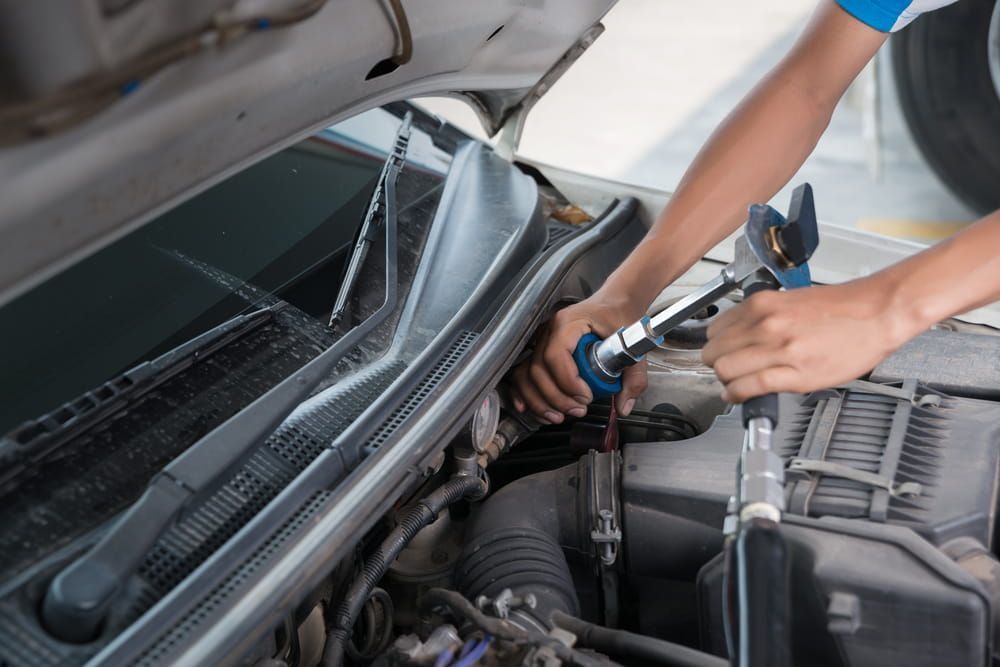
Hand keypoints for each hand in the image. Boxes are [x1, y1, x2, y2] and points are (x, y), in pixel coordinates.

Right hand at [509, 296, 647, 422]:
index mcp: (568, 324)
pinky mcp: (541, 351)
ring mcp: (542, 341)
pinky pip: (524, 374)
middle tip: (578, 410)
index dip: (567, 383)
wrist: (614, 301)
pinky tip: (529, 409)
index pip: (556, 357)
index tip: (586, 397)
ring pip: (527, 375)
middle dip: (556, 398)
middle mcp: (549, 331)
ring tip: (560, 416)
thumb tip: (624, 406)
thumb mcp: (631, 345)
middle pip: (538, 370)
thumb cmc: (618, 315)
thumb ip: (633, 378)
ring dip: (540, 401)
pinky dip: (524, 394)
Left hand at [702, 279, 912, 402]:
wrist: (877, 313)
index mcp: (762, 305)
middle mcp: (766, 325)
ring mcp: (780, 350)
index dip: (716, 345)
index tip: (720, 352)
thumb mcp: (789, 301)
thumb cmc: (841, 309)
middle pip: (715, 352)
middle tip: (724, 370)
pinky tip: (736, 395)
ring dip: (724, 380)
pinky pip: (749, 387)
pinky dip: (736, 394)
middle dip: (715, 364)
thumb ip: (760, 317)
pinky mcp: (795, 374)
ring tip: (732, 383)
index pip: (715, 330)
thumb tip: (736, 335)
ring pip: (726, 370)